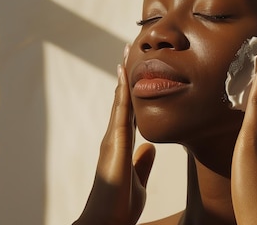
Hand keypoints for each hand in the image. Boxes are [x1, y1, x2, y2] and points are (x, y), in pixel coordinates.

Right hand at [74, 46, 155, 224]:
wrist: (107, 221)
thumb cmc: (120, 205)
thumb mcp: (138, 179)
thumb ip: (142, 163)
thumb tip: (149, 148)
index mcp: (123, 144)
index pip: (130, 111)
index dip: (133, 90)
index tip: (136, 70)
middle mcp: (115, 137)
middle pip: (123, 99)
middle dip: (126, 75)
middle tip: (129, 49)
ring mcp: (112, 138)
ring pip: (119, 100)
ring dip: (123, 75)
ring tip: (126, 52)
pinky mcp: (114, 143)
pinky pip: (120, 112)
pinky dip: (122, 92)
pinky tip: (124, 75)